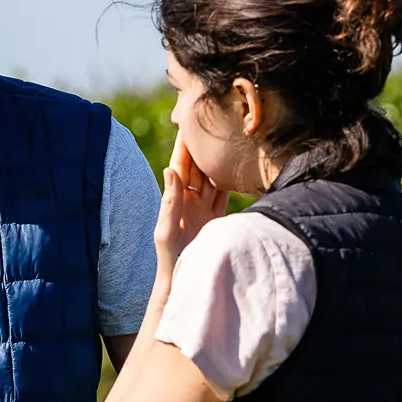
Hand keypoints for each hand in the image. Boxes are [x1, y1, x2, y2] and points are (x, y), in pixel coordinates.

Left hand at [155, 133, 228, 280]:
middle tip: (209, 120)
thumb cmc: (169, 259)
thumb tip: (170, 169)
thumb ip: (170, 201)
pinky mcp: (217, 219)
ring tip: (225, 136)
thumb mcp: (166, 230)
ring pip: (212, 177)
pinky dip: (228, 179)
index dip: (183, 145)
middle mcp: (190, 200)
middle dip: (201, 144)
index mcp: (175, 198)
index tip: (186, 122)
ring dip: (217, 158)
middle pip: (197, 166)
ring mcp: (204, 209)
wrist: (183, 282)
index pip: (180, 165)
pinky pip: (224, 194)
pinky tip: (235, 164)